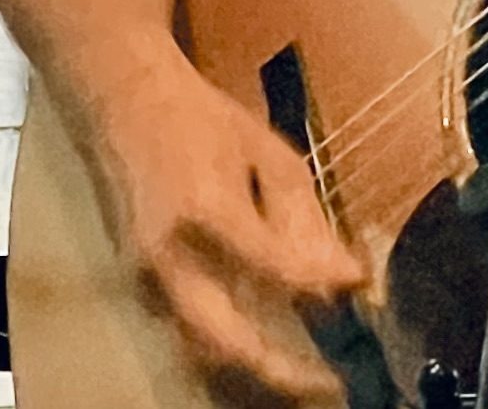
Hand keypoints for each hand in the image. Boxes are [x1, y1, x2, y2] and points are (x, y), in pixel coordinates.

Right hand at [90, 38, 364, 406]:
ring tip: (307, 379)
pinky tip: (267, 356)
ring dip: (253, 373)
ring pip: (202, 353)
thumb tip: (344, 277)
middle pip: (225, 339)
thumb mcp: (268, 152)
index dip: (318, 286)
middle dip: (280, 371)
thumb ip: (303, 216)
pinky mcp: (140, 292)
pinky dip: (227, 355)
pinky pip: (187, 338)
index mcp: (205, 210)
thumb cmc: (205, 123)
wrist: (127, 107)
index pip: (270, 266)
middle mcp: (168, 258)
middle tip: (331, 385)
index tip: (359, 292)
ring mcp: (146, 282)